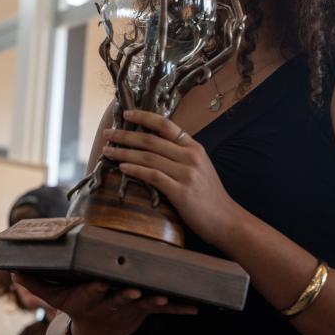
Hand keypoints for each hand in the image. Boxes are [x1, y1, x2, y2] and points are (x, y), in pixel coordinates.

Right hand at [13, 273, 195, 334]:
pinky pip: (164, 309)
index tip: (98, 284)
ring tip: (166, 297)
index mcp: (88, 298)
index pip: (89, 293)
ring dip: (155, 301)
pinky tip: (194, 305)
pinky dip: (179, 307)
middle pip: (118, 299)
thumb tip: (12, 270)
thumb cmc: (77, 305)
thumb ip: (36, 284)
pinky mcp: (145, 309)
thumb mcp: (55, 297)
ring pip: (143, 304)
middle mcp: (109, 303)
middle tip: (134, 288)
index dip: (93, 290)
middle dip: (126, 294)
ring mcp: (129, 308)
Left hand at [102, 109, 242, 248]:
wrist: (226, 220)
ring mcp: (186, 173)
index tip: (126, 114)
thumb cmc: (209, 196)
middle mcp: (190, 156)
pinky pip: (152, 176)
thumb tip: (153, 147)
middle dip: (125, 135)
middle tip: (108, 134)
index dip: (144, 117)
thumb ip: (180, 155)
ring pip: (148, 157)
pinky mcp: (180, 192)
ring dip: (124, 153)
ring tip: (108, 151)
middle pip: (151, 140)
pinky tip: (122, 168)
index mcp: (194, 147)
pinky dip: (135, 170)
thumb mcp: (199, 167)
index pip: (166, 125)